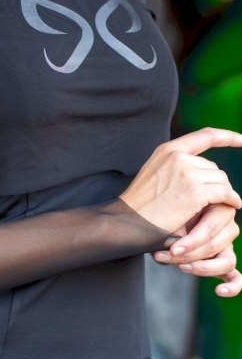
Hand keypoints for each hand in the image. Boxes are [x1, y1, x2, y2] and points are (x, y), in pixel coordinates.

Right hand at [119, 127, 241, 232]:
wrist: (127, 222)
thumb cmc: (139, 206)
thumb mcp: (154, 174)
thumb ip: (174, 166)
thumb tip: (202, 169)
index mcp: (167, 150)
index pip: (205, 136)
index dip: (227, 136)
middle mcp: (178, 157)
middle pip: (214, 167)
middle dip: (216, 184)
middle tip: (211, 202)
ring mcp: (187, 173)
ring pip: (221, 180)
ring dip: (223, 194)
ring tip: (218, 206)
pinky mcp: (194, 192)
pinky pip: (225, 193)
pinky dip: (232, 200)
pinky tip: (233, 205)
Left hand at [153, 203, 241, 296]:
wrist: (153, 223)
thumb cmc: (163, 214)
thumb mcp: (170, 212)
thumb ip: (182, 215)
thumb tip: (183, 231)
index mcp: (218, 206)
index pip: (211, 229)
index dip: (192, 242)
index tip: (172, 249)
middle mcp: (226, 225)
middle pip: (216, 245)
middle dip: (189, 254)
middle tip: (166, 255)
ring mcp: (227, 245)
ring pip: (227, 261)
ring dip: (202, 267)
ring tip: (181, 266)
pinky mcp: (223, 262)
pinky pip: (236, 277)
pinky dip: (232, 286)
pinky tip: (220, 291)